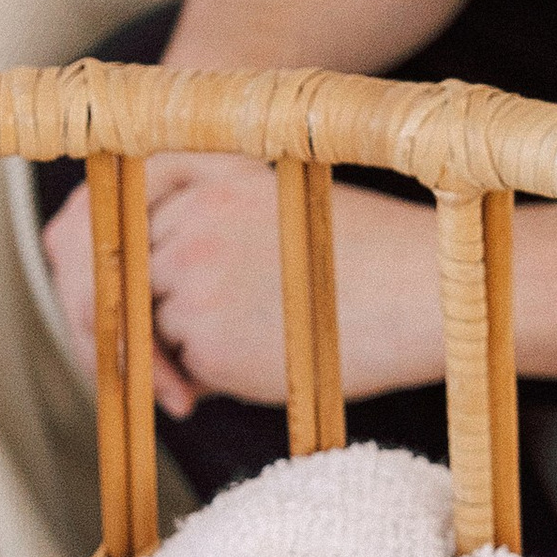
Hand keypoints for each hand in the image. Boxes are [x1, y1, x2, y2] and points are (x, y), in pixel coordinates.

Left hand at [45, 161, 448, 414]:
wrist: (421, 293)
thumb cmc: (368, 254)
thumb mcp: (282, 207)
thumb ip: (214, 225)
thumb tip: (153, 281)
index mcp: (209, 181)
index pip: (135, 221)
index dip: (141, 262)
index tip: (157, 290)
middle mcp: (191, 226)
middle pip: (138, 274)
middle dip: (158, 309)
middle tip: (202, 339)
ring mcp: (193, 284)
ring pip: (155, 323)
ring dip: (186, 344)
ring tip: (254, 343)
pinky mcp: (208, 342)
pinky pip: (184, 365)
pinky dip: (212, 375)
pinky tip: (266, 361)